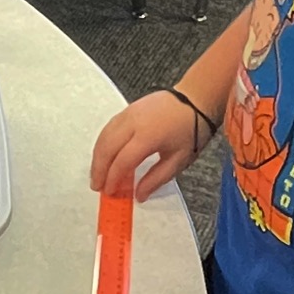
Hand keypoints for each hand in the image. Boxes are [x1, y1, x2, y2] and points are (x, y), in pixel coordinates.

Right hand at [90, 90, 210, 199]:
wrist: (195, 98)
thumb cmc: (191, 129)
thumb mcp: (179, 160)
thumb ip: (156, 179)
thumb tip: (139, 195)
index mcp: (148, 136)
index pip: (122, 161)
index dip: (113, 178)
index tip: (110, 192)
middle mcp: (133, 123)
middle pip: (107, 148)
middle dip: (99, 170)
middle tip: (98, 186)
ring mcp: (127, 113)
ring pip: (103, 137)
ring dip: (98, 157)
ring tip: (97, 174)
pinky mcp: (127, 109)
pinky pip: (108, 128)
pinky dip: (103, 144)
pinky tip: (104, 155)